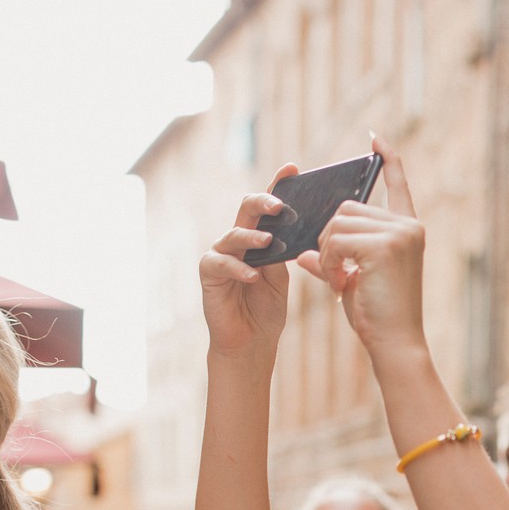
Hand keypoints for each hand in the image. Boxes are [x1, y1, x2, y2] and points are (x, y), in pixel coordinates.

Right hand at [200, 164, 297, 355]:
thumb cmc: (266, 309)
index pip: (267, 207)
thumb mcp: (281, 277)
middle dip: (264, 202)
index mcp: (257, 238)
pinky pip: (221, 263)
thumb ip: (283, 252)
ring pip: (234, 234)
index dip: (277, 185)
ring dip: (252, 237)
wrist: (250, 341)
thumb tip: (299, 228)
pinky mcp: (209, 272)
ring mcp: (221, 254)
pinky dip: (238, 268)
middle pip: (247, 210)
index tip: (292, 168)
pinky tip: (252, 276)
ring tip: (268, 241)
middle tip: (280, 205)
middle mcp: (238, 240)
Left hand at [294, 136, 427, 361]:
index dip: (388, 160)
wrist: (395, 344)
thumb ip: (332, 258)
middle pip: (348, 208)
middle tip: (336, 275)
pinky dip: (329, 262)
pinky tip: (338, 284)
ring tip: (338, 282)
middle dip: (331, 239)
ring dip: (327, 252)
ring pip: (338, 223)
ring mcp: (399, 234)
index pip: (398, 184)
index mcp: (408, 230)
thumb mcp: (351, 281)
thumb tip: (305, 252)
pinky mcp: (384, 246)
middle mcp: (409, 226)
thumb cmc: (377, 317)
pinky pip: (336, 240)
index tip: (376, 139)